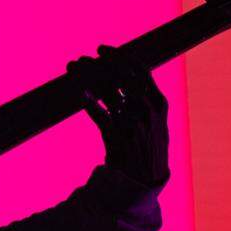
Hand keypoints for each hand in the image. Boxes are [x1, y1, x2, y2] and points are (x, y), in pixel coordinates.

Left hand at [67, 44, 168, 185]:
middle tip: (82, 56)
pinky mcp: (120, 138)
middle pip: (122, 76)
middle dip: (101, 62)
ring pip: (109, 92)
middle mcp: (148, 110)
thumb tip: (122, 79)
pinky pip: (103, 117)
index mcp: (159, 103)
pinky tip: (79, 94)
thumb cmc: (146, 150)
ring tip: (72, 67)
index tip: (103, 49)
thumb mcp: (152, 123)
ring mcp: (135, 124)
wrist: (145, 181)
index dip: (119, 57)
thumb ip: (141, 102)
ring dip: (88, 76)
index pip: (139, 71)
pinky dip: (91, 104)